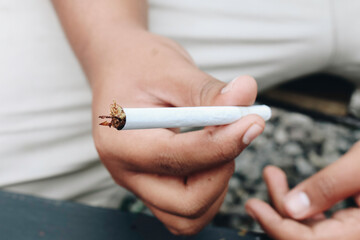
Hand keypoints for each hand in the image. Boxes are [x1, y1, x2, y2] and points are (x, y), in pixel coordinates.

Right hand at [92, 31, 264, 234]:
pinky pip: (185, 209)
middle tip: (233, 136)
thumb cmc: (140, 64)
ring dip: (216, 187)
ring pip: (187, 217)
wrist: (118, 67)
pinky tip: (212, 157)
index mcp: (121, 140)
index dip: (223, 143)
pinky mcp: (151, 183)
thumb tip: (247, 94)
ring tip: (220, 145)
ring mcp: (137, 182)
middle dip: (220, 174)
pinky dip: (208, 191)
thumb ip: (209, 91)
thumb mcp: (173, 70)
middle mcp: (125, 171)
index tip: (253, 122)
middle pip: (185, 205)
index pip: (178, 158)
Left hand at [245, 141, 359, 239]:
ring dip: (287, 202)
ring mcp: (352, 231)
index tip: (254, 206)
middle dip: (278, 207)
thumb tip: (290, 207)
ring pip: (310, 227)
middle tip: (264, 180)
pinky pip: (321, 220)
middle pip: (304, 236)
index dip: (275, 226)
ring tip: (273, 174)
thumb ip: (328, 187)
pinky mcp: (351, 222)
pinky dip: (304, 202)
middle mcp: (355, 236)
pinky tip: (291, 186)